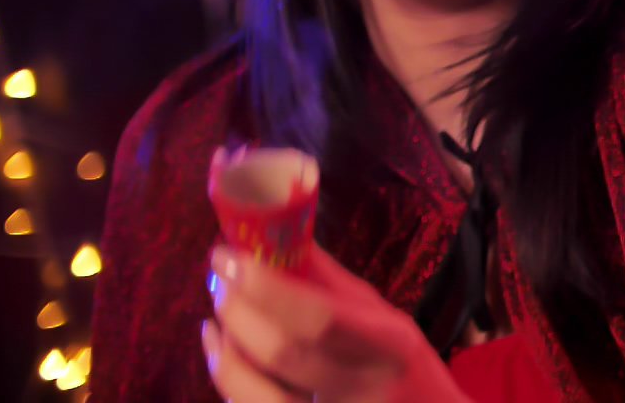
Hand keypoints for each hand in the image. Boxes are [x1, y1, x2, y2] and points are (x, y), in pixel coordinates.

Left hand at [204, 244, 467, 402]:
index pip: (321, 317)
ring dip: (226, 348)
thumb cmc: (405, 367)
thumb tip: (280, 236)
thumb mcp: (386, 319)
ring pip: (256, 394)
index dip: (267, 287)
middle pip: (283, 353)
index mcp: (387, 344)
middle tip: (220, 277)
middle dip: (239, 310)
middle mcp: (361, 387)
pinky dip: (227, 377)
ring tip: (218, 312)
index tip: (230, 255)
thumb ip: (330, 283)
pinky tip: (221, 347)